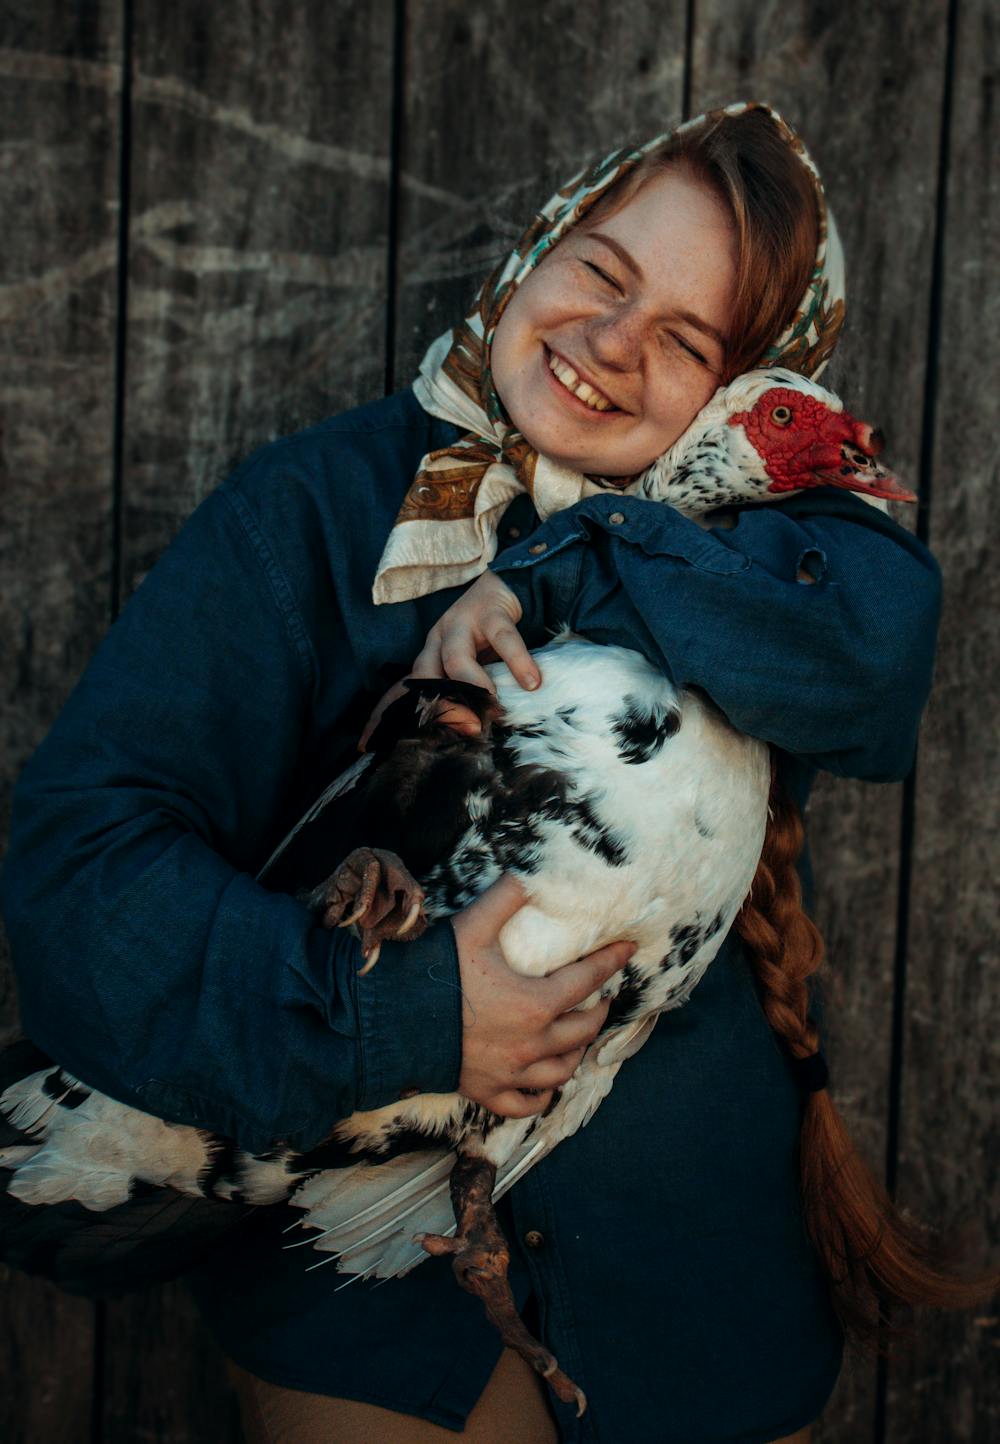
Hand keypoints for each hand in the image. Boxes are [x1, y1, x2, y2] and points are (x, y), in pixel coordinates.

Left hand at [358, 571, 539, 750]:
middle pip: (425, 676)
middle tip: (465, 732)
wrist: (505, 586)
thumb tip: (466, 735)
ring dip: (473, 686)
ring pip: (456, 658)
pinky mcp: (491, 611)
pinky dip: (518, 663)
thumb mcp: (468, 666)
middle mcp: (437, 640)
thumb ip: (463, 693)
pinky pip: (504, 638)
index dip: (385, 716)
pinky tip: (531, 682)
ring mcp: (461, 623)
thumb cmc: (485, 638)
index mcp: (428, 657)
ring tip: (494, 708)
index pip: (401, 690)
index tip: (369, 745)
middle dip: (441, 708)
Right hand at [451, 874, 635, 1117]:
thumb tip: (528, 874)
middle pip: (582, 1030)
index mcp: (535, 1003)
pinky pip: (526, 1104)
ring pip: (562, 1070)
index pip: (587, 980)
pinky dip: (542, 1096)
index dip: (611, 962)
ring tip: (579, 1037)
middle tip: (603, 998)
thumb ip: (505, 899)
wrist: (392, 1023)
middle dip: (599, 1011)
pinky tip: (545, 1085)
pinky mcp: (488, 1092)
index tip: (628, 950)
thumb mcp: (472, 928)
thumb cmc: (435, 974)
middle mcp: (532, 1043)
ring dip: (577, 1052)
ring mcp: (511, 1073)